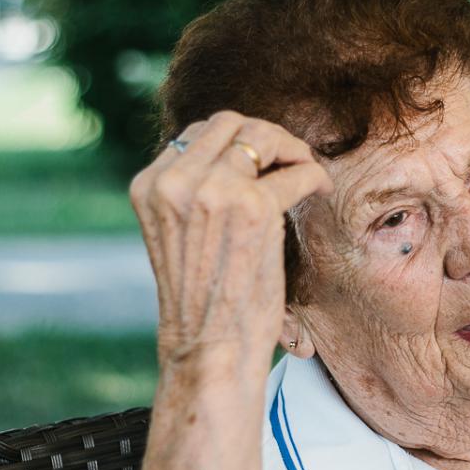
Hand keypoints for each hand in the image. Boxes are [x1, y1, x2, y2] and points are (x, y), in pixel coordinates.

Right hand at [129, 111, 333, 369]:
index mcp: (149, 186)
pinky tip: (320, 190)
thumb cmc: (201, 300)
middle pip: (229, 122)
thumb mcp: (177, 234)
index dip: (235, 141)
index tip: (261, 161)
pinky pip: (297, 172)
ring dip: (292, 149)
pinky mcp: (253, 207)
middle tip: (290, 160)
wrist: (209, 347)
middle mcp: (175, 181)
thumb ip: (192, 194)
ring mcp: (213, 190)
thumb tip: (237, 157)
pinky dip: (314, 176)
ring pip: (262, 136)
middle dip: (265, 135)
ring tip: (306, 172)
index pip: (197, 134)